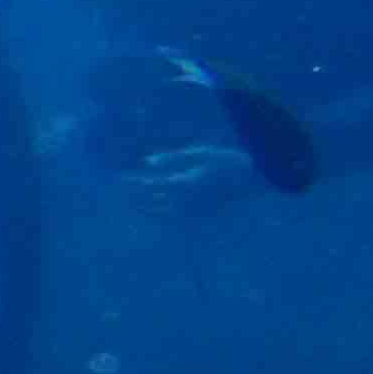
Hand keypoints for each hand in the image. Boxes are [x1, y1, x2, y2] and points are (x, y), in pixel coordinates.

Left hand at [126, 137, 261, 213]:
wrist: (253, 179)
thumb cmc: (226, 161)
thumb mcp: (199, 153)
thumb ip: (172, 158)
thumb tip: (147, 161)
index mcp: (184, 184)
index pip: (149, 186)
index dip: (132, 183)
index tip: (119, 180)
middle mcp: (187, 200)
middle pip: (151, 202)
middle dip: (134, 197)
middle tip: (120, 194)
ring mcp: (195, 210)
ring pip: (161, 214)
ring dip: (144, 209)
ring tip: (131, 205)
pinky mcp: (202, 215)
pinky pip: (176, 220)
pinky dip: (161, 217)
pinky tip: (154, 213)